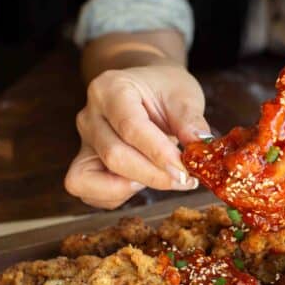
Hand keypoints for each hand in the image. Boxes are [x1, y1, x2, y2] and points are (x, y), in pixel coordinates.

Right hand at [65, 65, 210, 208]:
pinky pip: (92, 192)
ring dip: (132, 188)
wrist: (146, 91)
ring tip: (160, 177)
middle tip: (185, 180)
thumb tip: (200, 146)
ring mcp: (84, 142)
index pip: (130, 127)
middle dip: (152, 176)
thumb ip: (190, 121)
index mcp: (111, 89)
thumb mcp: (184, 95)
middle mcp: (90, 115)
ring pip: (94, 179)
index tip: (184, 171)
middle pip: (114, 156)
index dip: (159, 153)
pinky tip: (144, 182)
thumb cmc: (164, 90)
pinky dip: (119, 196)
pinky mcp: (84, 164)